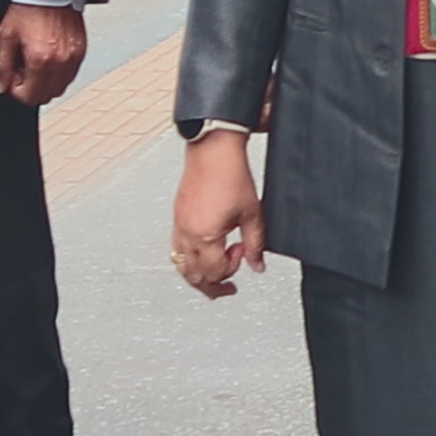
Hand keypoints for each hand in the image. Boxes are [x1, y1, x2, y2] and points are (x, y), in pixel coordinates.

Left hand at [0, 2, 87, 106]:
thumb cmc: (29, 8)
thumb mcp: (6, 35)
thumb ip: (1, 64)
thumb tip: (0, 85)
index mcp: (40, 59)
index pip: (30, 96)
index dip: (17, 91)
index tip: (13, 78)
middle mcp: (60, 62)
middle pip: (46, 96)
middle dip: (32, 88)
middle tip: (23, 70)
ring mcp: (73, 58)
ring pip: (60, 88)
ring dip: (46, 83)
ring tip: (36, 63)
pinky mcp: (81, 52)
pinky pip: (70, 75)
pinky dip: (58, 73)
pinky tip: (48, 58)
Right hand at [171, 127, 266, 295]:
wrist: (213, 150)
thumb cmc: (230, 175)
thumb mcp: (251, 213)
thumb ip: (255, 244)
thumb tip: (258, 265)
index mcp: (205, 235)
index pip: (215, 271)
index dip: (232, 268)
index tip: (243, 253)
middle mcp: (187, 233)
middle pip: (194, 276)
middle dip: (212, 284)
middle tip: (227, 285)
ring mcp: (179, 225)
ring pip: (182, 265)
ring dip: (199, 274)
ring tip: (214, 274)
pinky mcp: (177, 217)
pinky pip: (177, 249)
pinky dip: (190, 259)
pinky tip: (204, 253)